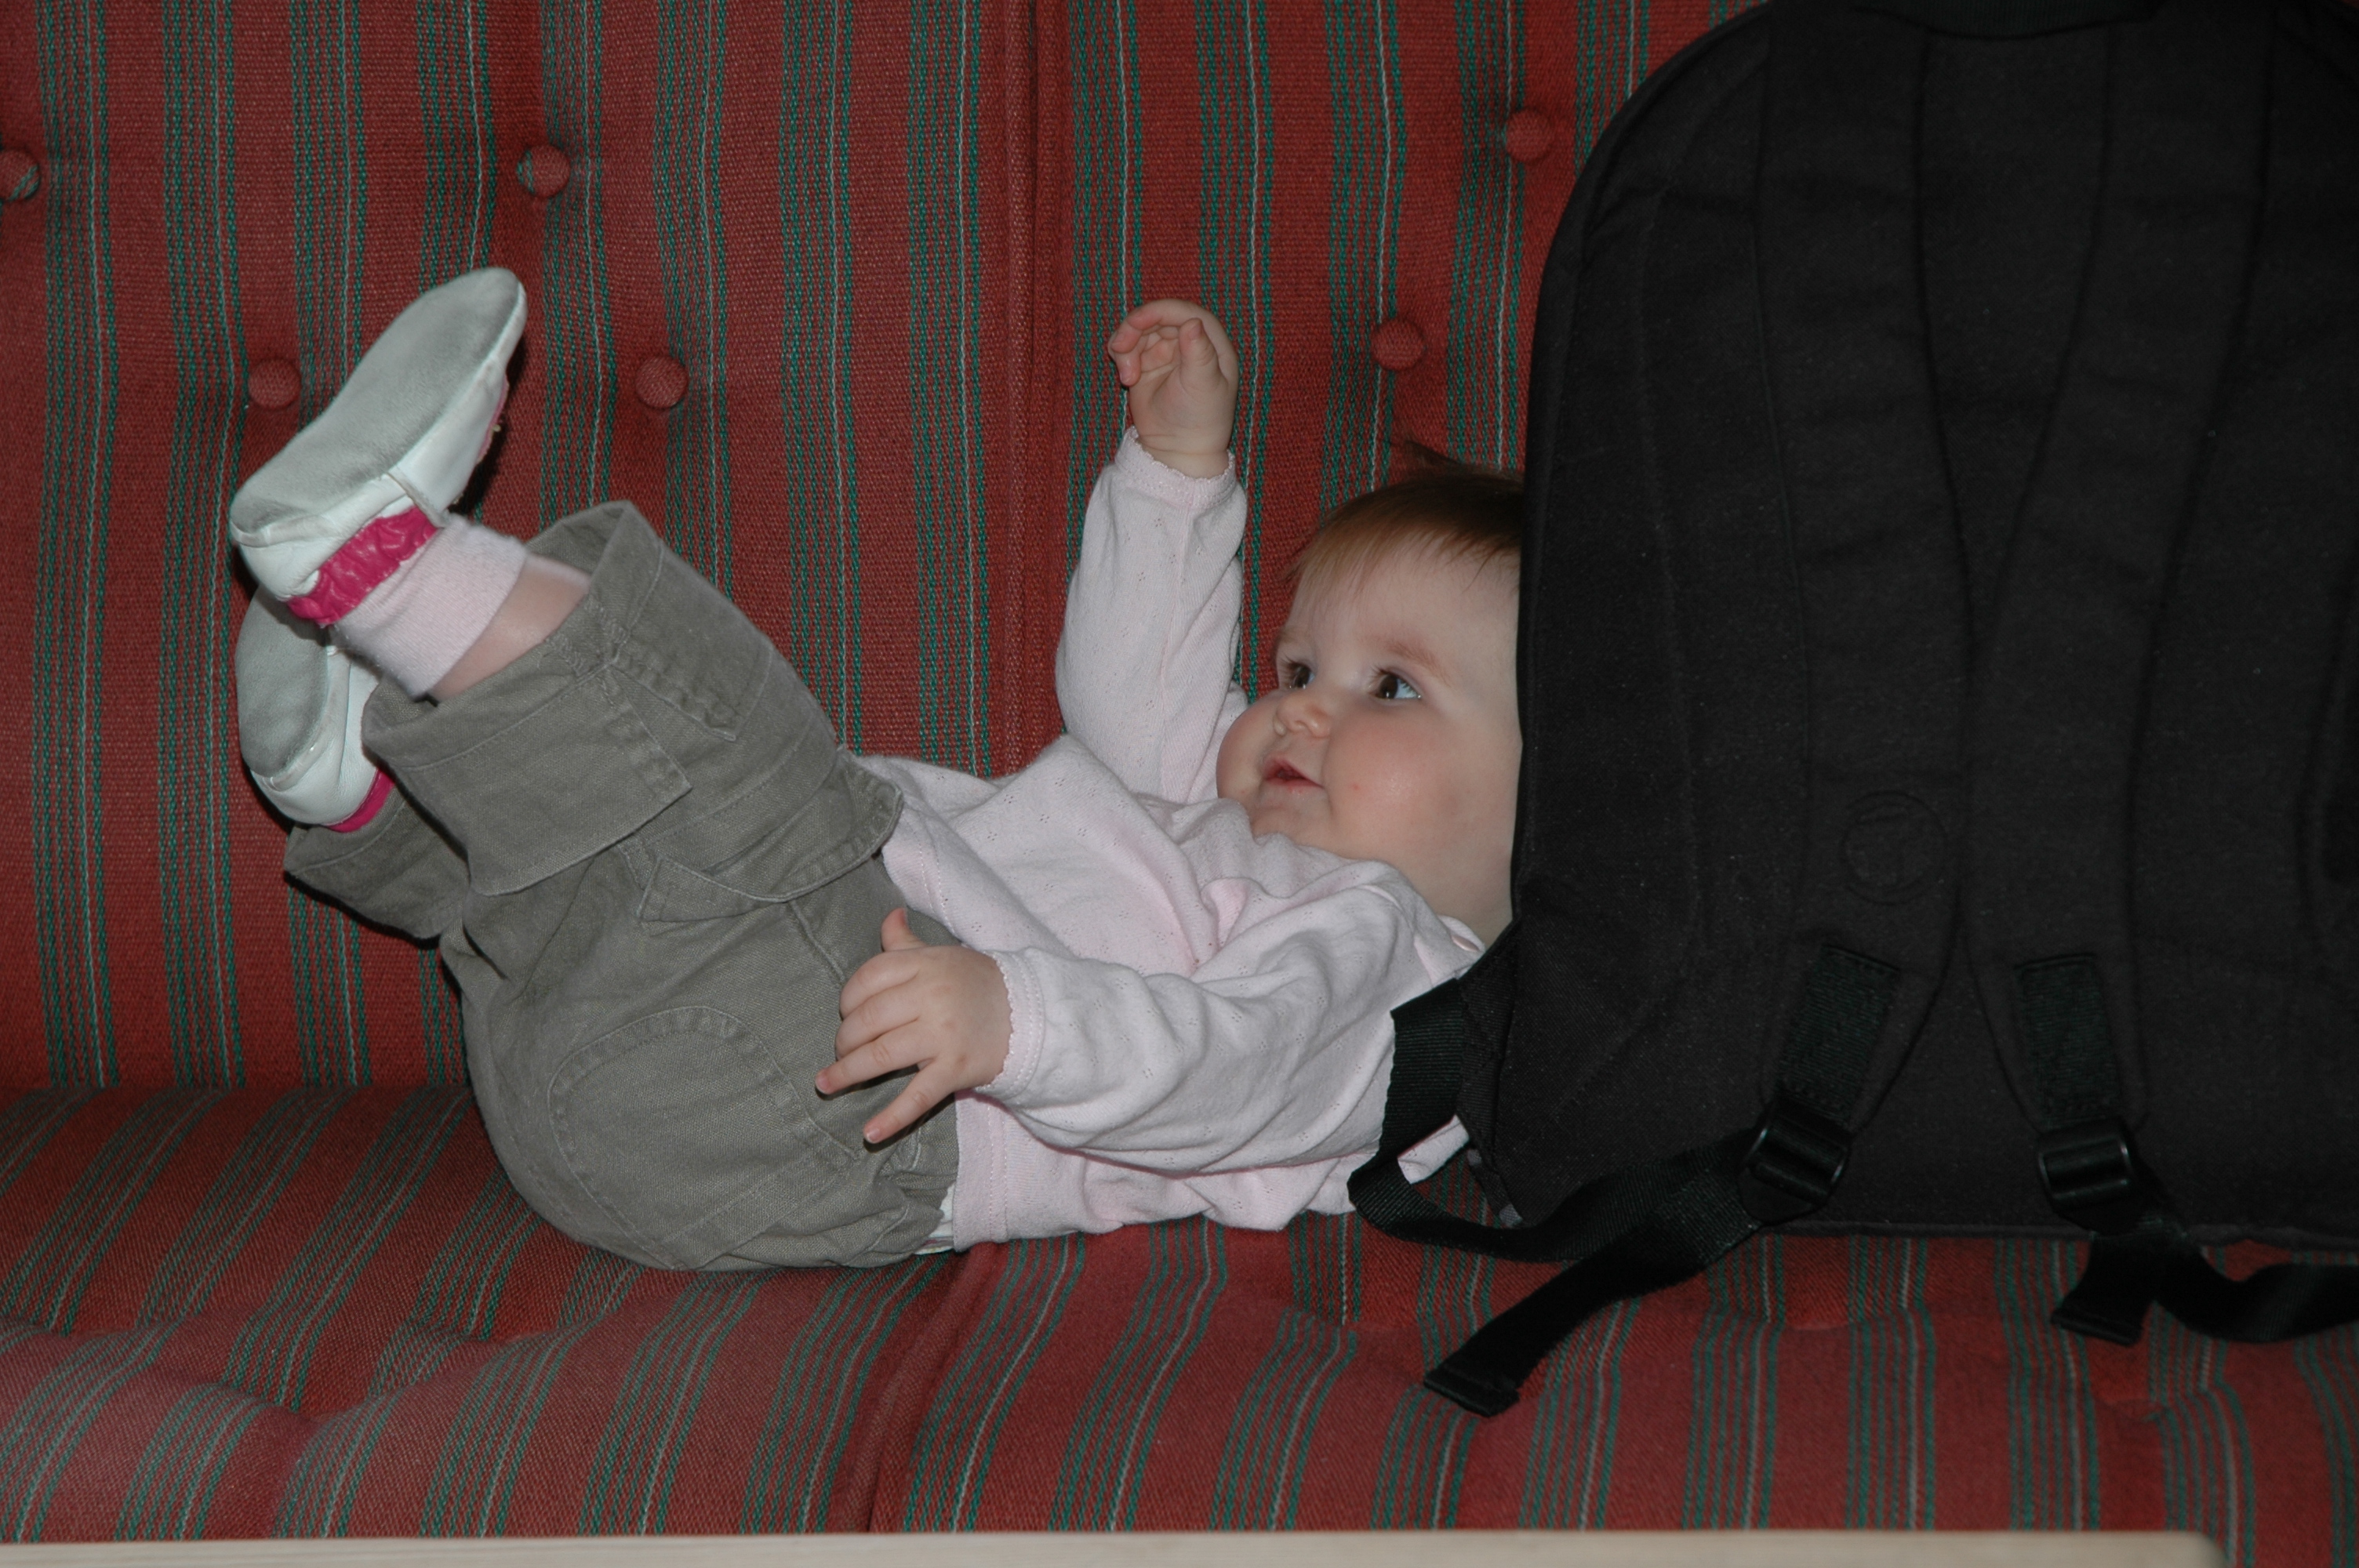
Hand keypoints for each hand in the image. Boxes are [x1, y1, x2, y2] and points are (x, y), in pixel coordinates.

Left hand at [819, 908, 1011, 1144]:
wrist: (1032, 1015)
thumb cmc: (978, 985)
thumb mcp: (943, 957)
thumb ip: (908, 944)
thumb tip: (889, 916)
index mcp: (925, 965)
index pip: (867, 979)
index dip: (847, 1000)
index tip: (846, 1015)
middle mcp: (931, 996)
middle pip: (867, 1020)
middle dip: (844, 1040)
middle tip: (841, 1052)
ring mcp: (943, 1034)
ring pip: (881, 1056)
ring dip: (847, 1073)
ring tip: (827, 1084)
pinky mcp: (956, 1068)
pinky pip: (918, 1096)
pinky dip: (892, 1118)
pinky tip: (870, 1134)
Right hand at [1106, 300, 1237, 477]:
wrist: (1178, 449)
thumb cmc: (1200, 419)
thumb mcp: (1203, 385)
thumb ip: (1199, 353)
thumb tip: (1192, 322)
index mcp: (1211, 342)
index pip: (1184, 312)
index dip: (1159, 311)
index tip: (1137, 322)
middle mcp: (1188, 341)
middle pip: (1156, 317)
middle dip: (1134, 328)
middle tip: (1120, 348)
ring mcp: (1166, 351)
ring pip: (1138, 330)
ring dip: (1125, 346)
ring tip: (1127, 376)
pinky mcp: (1146, 363)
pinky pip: (1127, 347)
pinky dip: (1121, 355)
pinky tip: (1126, 378)